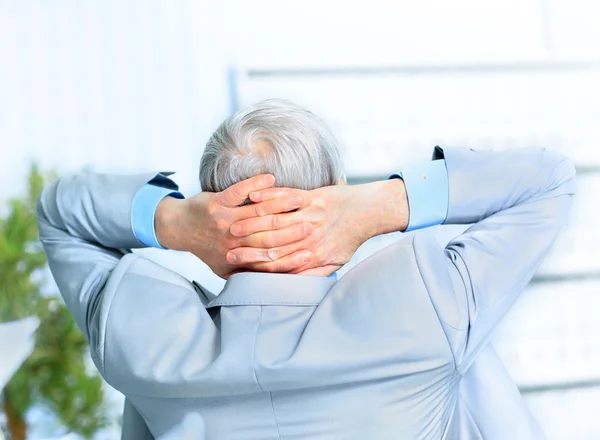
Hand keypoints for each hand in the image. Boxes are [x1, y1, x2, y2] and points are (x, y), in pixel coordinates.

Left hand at [155, 175, 315, 277]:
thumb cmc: (208, 249)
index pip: (269, 260)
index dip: (291, 257)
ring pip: (257, 212)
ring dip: (280, 205)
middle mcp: (232, 240)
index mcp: (238, 258)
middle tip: (313, 225)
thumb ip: (249, 275)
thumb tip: (276, 284)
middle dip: (292, 231)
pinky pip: (238, 192)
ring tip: (300, 200)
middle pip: (267, 236)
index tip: (311, 252)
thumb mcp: (226, 270)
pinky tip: (271, 178)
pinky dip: (255, 184)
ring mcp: (224, 220)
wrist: (180, 228)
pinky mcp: (217, 202)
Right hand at [226, 179, 408, 274]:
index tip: (232, 262)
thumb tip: (293, 284)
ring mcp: (311, 215)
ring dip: (252, 222)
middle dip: (246, 244)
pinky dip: (270, 196)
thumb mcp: (334, 262)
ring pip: (277, 220)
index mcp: (312, 255)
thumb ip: (313, 273)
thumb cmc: (349, 239)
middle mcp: (309, 237)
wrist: (368, 213)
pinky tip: (253, 197)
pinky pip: (288, 196)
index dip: (253, 263)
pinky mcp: (314, 197)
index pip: (278, 262)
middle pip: (272, 242)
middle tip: (225, 244)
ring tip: (232, 223)